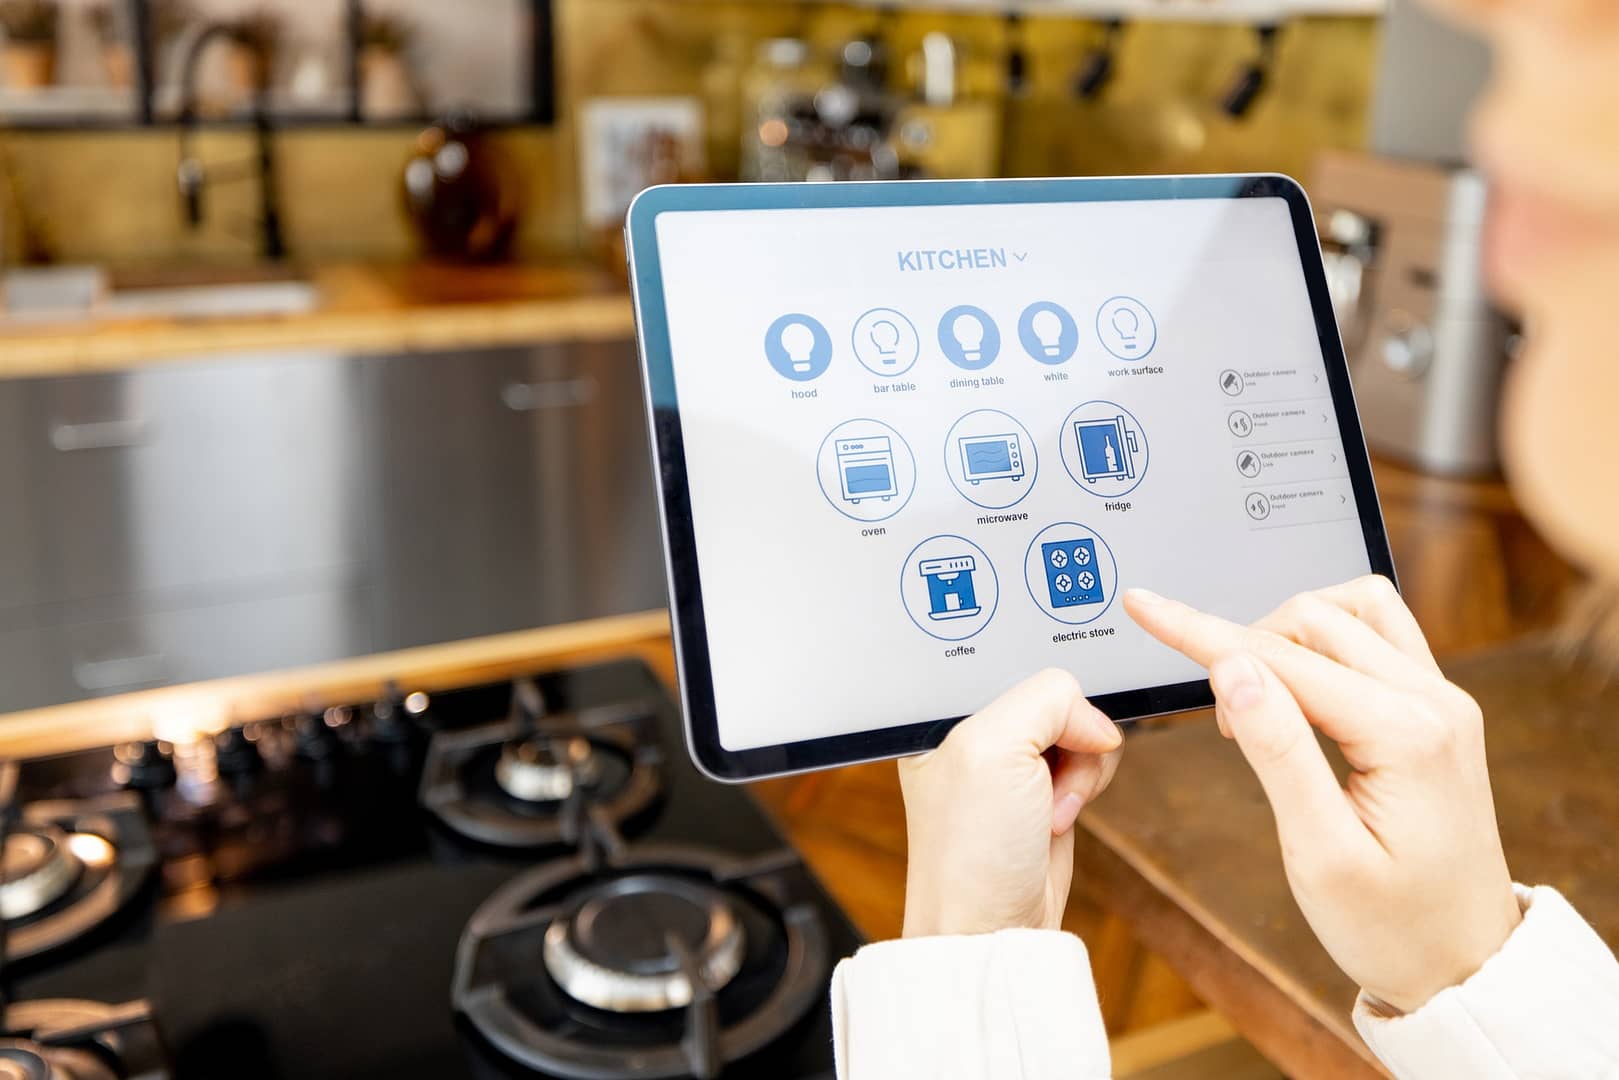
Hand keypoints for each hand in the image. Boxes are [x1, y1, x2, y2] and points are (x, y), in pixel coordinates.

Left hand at [899, 668, 1122, 938]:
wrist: (991, 930)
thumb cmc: (968, 851)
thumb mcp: (992, 748)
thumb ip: (1046, 700)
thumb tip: (1096, 719)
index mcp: (940, 712)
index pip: (1008, 658)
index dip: (1040, 685)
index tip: (1048, 722)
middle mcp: (972, 732)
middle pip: (1051, 692)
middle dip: (1065, 731)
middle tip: (1041, 772)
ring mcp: (1011, 763)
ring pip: (1078, 725)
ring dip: (1079, 764)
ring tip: (1046, 804)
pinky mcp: (1043, 789)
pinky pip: (1088, 758)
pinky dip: (1087, 783)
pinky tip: (1058, 817)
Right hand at [1125, 576, 1520, 1013]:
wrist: (1466, 965)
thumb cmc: (1392, 927)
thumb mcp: (1320, 853)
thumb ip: (1278, 752)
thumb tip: (1231, 669)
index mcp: (1407, 734)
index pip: (1283, 658)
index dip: (1202, 632)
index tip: (1145, 608)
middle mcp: (1435, 701)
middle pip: (1317, 620)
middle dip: (1248, 648)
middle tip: (1226, 731)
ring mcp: (1443, 700)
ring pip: (1351, 611)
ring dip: (1291, 635)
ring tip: (1263, 704)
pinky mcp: (1438, 710)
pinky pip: (1379, 636)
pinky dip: (1325, 643)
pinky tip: (1301, 689)